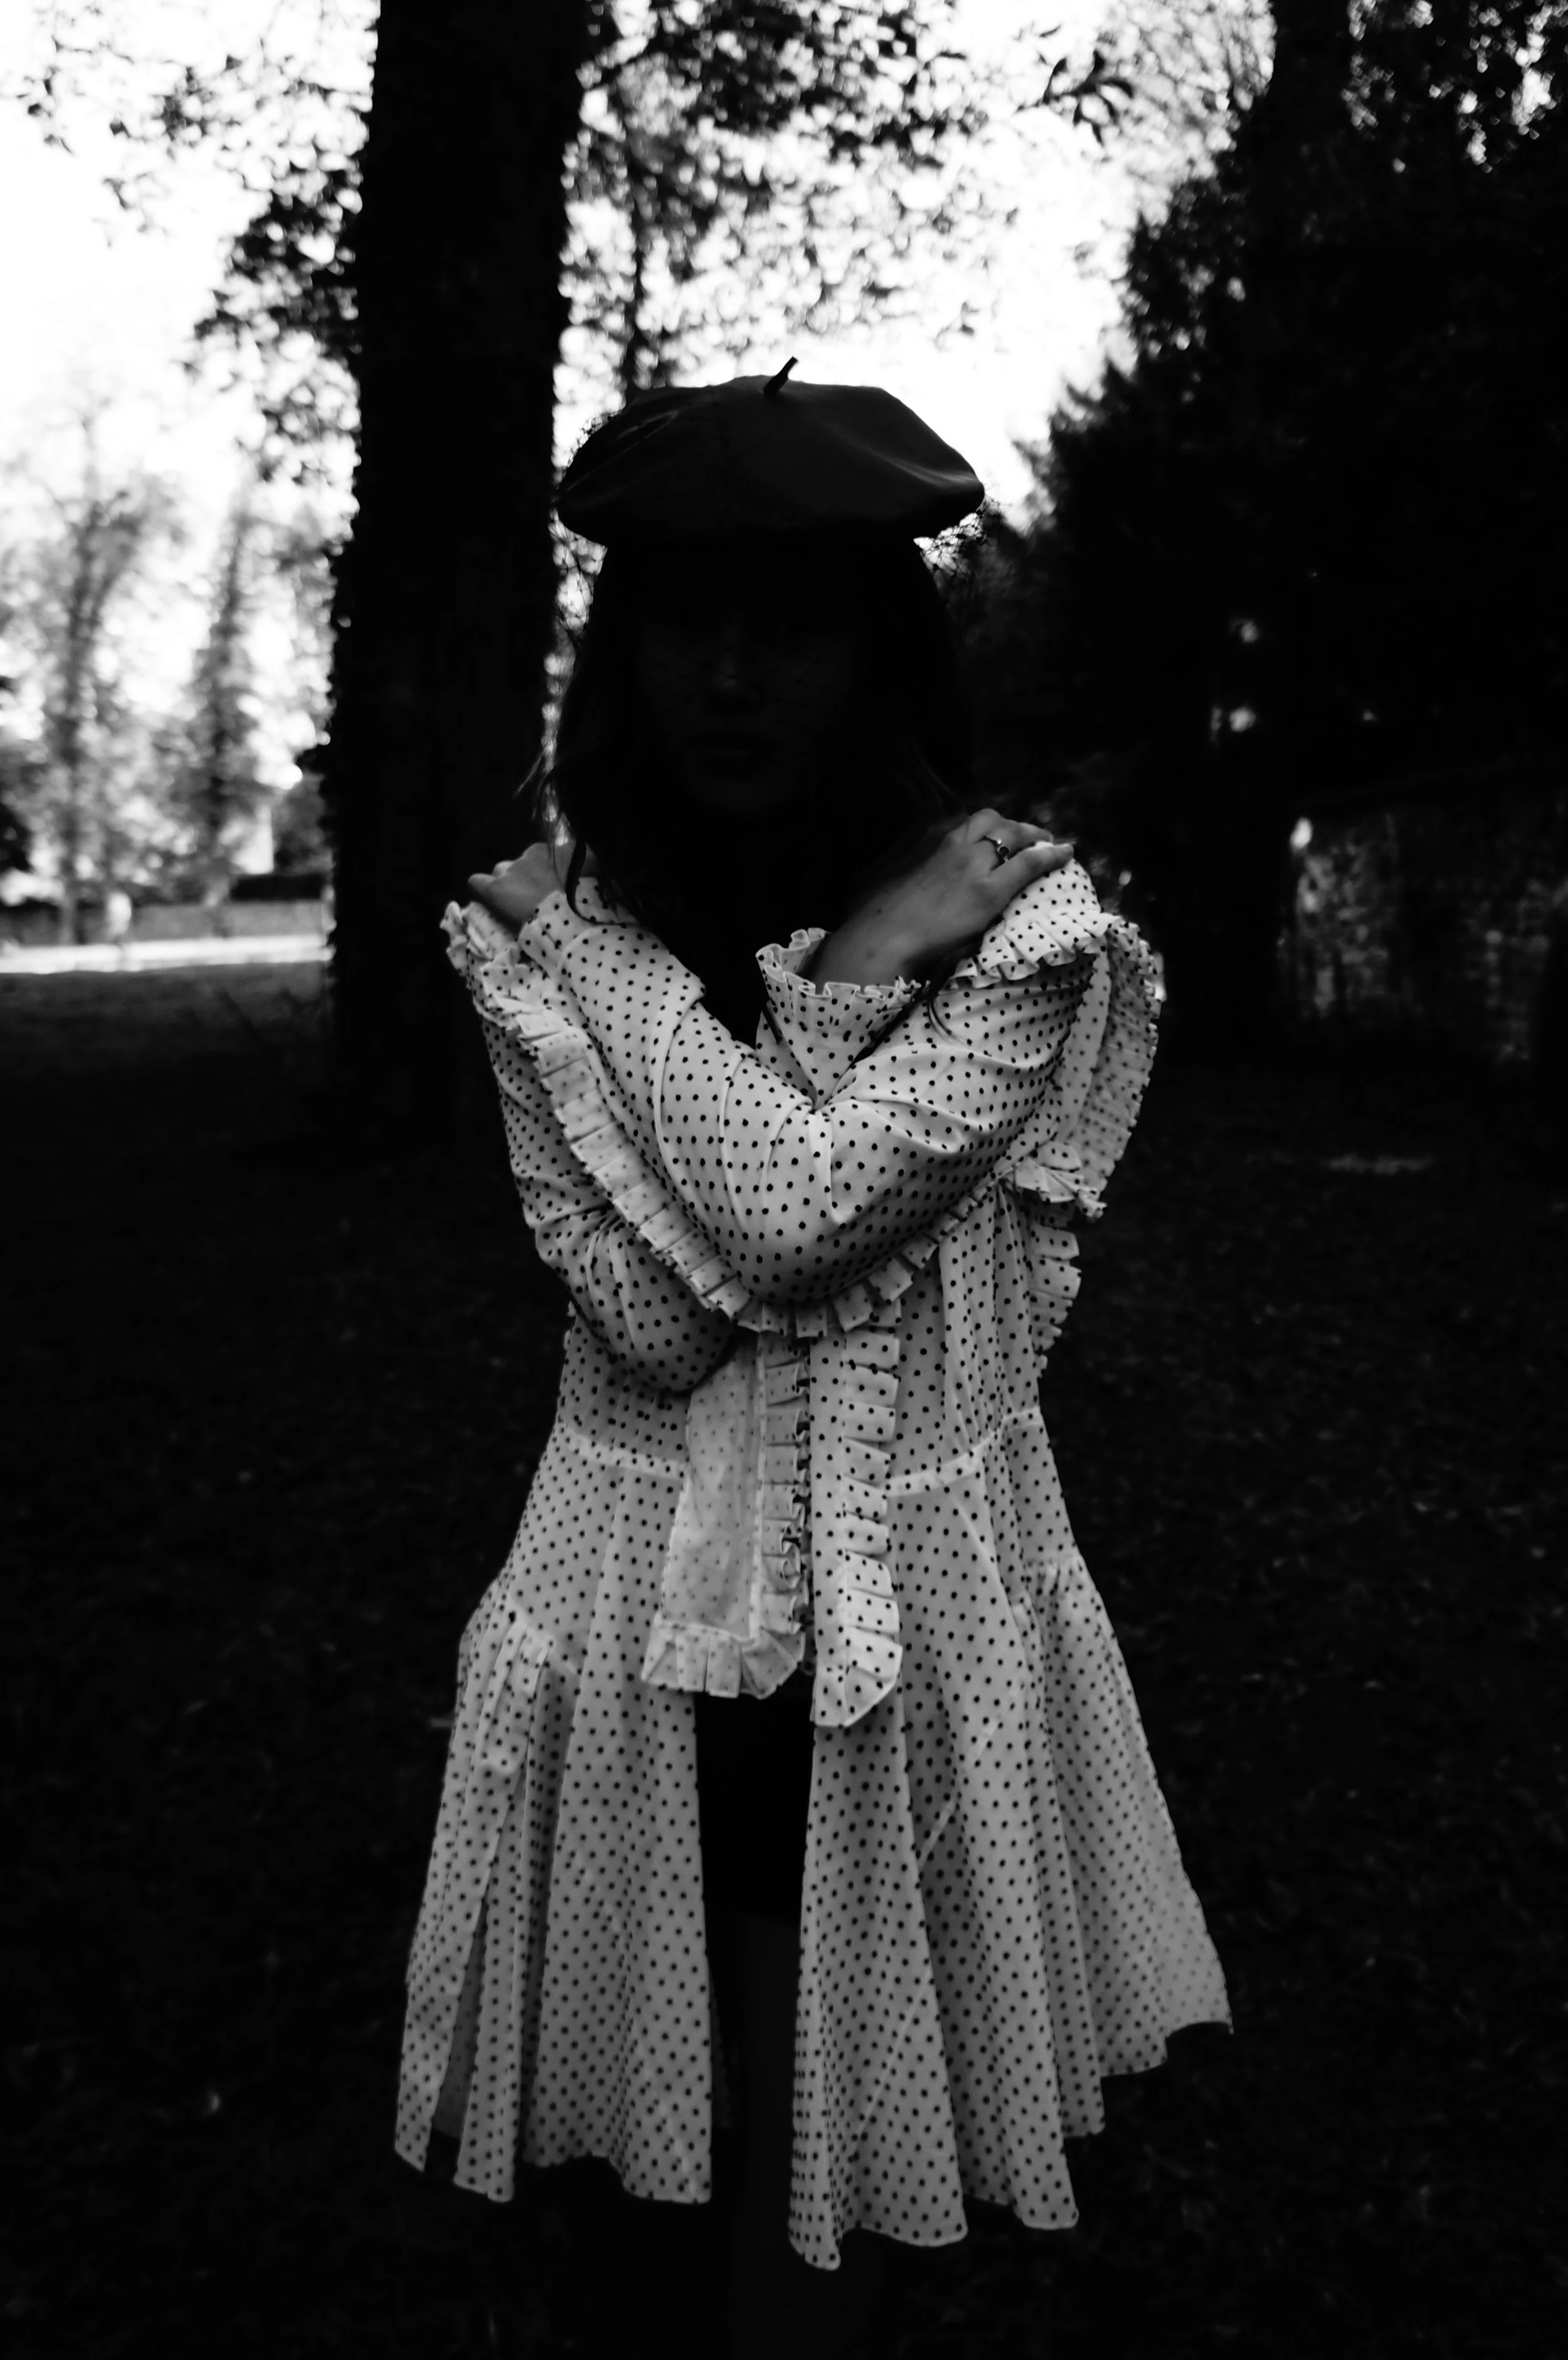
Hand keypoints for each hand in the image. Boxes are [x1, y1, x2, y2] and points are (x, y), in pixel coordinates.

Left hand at [467, 838, 591, 929]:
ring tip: (514, 908)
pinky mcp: (495, 888)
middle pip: (520, 865)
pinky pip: (476, 882)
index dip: (544, 876)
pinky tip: (487, 902)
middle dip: (524, 880)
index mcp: (556, 851)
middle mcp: (531, 856)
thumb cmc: (587, 906)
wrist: (572, 925)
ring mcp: (511, 871)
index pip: (541, 858)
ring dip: (506, 887)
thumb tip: (585, 867)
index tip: (551, 891)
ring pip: (500, 874)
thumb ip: (584, 868)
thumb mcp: (594, 878)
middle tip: (534, 902)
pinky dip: (481, 891)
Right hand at [809, 810, 1073, 987]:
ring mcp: (973, 867)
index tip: (1003, 833)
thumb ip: (927, 871)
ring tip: (1049, 846)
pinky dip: (1051, 856)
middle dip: (1017, 827)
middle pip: (995, 822)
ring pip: (1013, 835)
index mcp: (934, 843)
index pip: (971, 821)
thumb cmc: (889, 920)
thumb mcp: (907, 881)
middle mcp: (955, 846)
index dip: (994, 825)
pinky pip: (1028, 864)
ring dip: (1033, 836)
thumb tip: (939, 882)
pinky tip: (1066, 854)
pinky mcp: (988, 891)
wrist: (886, 937)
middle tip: (1034, 838)